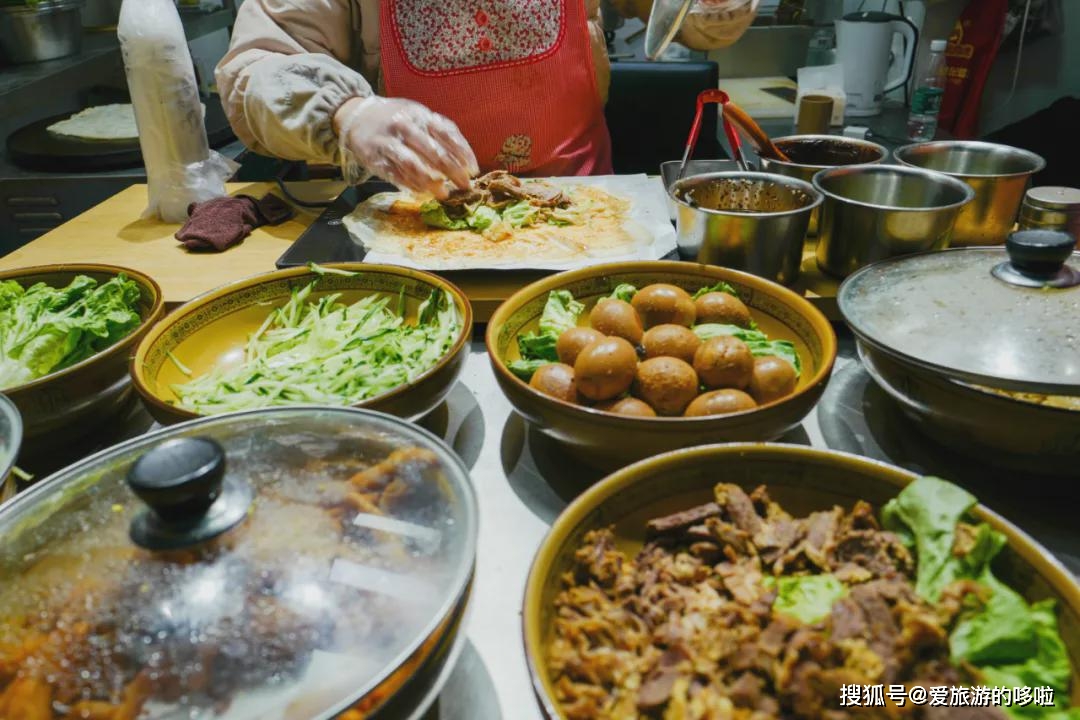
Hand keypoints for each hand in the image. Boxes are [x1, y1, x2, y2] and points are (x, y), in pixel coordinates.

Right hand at [335, 96, 477, 198]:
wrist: (358, 116)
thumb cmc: (397, 118)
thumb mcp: (419, 115)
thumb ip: (440, 131)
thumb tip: (464, 159)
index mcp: (419, 114)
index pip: (447, 133)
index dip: (463, 153)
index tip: (474, 170)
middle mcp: (404, 126)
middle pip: (434, 152)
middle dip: (453, 172)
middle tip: (464, 186)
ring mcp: (388, 142)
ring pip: (413, 165)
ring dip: (431, 183)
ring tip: (443, 193)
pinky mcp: (375, 158)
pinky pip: (396, 175)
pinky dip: (412, 185)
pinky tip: (423, 193)